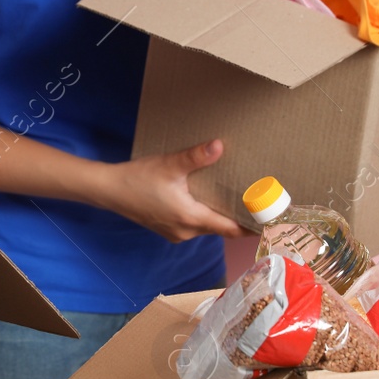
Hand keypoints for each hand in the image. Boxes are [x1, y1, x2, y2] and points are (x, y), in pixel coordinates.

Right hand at [98, 139, 252, 242]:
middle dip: (238, 219)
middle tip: (258, 205)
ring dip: (220, 216)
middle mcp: (186, 232)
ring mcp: (175, 233)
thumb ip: (196, 157)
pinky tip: (207, 201)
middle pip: (220, 229)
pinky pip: (193, 225)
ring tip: (236, 200)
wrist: (108, 190)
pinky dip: (204, 215)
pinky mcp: (167, 228)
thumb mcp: (169, 165)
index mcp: (190, 219)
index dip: (251, 227)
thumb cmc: (138, 179)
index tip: (270, 222)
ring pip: (206, 226)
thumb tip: (220, 146)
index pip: (230, 229)